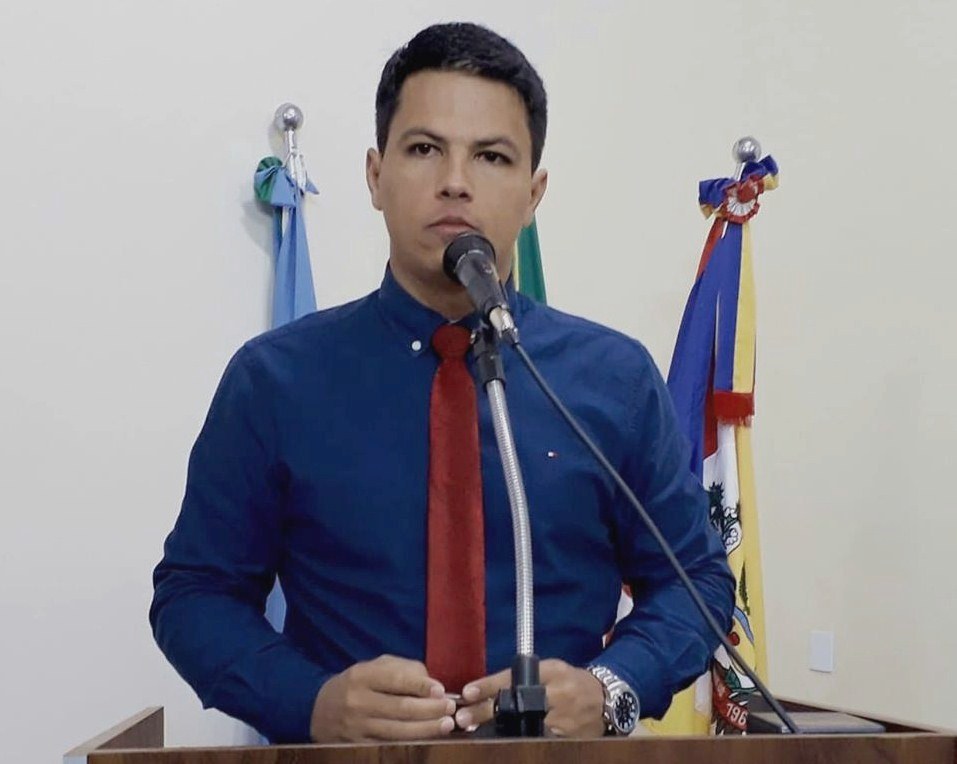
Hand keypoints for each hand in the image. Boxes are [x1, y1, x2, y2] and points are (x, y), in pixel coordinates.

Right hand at [310, 655, 455, 741]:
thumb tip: (431, 683)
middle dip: (430, 710)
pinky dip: (411, 744)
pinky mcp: (358, 747)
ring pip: (398, 732)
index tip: (441, 690)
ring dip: (426, 730)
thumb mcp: (374, 667)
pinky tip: (428, 740)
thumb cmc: (357, 684)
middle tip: (450, 709)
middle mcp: (358, 702)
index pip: (395, 680)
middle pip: (400, 709)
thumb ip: (402, 670)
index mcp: (362, 676)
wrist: (319, 710)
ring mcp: (357, 728)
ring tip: (446, 725)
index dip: (420, 686)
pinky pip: (389, 746)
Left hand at [454, 659, 604, 736]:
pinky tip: (503, 742)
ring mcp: (564, 718)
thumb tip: (483, 691)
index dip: (489, 685)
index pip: (515, 677)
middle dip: (487, 711)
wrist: (605, 699)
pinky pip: (540, 740)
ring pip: (525, 725)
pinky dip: (520, 740)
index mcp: (552, 671)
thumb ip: (522, 677)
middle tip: (462, 718)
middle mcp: (558, 693)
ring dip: (498, 729)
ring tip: (475, 732)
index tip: (467, 692)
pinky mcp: (569, 738)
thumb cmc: (570, 681)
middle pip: (517, 704)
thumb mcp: (550, 670)